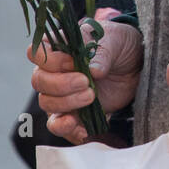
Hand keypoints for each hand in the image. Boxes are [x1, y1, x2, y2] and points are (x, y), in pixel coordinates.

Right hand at [29, 18, 142, 144]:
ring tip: (91, 96)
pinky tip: (84, 127)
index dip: (52, 60)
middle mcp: (52, 71)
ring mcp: (59, 94)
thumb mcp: (115, 41)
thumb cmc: (117, 47)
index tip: (74, 63)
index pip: (36, 53)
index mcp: (57, 47)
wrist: (131, 68)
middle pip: (38, 81)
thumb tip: (93, 70)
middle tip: (86, 82)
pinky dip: (66, 127)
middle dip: (61, 84)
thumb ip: (102, 53)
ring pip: (46, 103)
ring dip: (67, 103)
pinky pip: (56, 125)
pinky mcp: (70, 113)